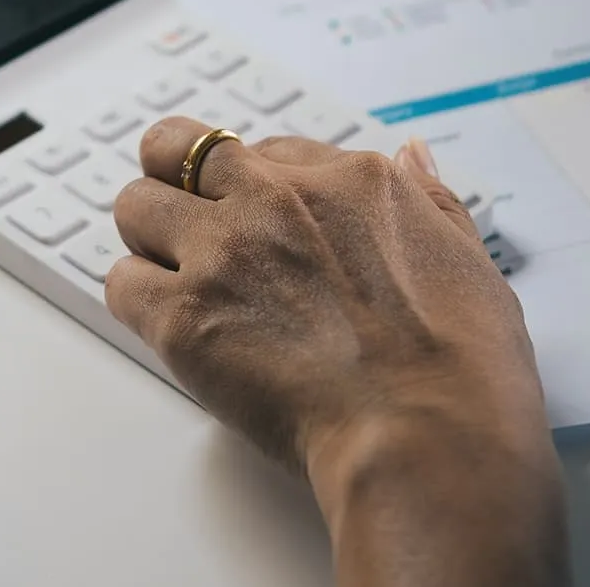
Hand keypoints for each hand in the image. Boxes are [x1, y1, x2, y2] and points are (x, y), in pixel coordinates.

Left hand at [107, 120, 565, 586]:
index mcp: (349, 181)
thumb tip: (413, 153)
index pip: (266, 151)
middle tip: (186, 222)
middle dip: (173, 179)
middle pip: (178, 148)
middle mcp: (276, 201)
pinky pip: (121, 284)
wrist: (429, 440)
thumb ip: (428, 196)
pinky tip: (170, 328)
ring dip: (148, 239)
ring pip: (135, 206)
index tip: (254, 215)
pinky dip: (137, 302)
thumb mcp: (468, 257)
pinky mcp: (183, 317)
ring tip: (175, 279)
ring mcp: (223, 254)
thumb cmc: (462, 370)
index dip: (252, 184)